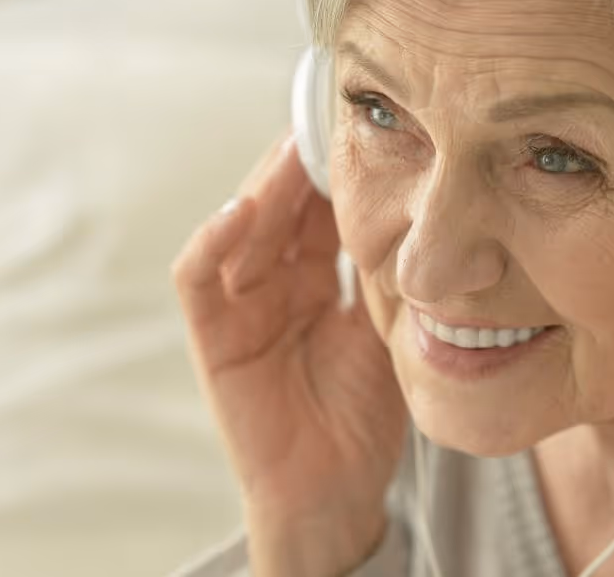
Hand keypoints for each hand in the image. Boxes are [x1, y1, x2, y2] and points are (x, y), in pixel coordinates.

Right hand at [171, 134, 406, 573]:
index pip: (321, 207)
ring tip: (293, 155)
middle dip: (302, 166)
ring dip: (264, 189)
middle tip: (328, 124)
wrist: (336, 490)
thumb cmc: (365, 415)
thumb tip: (415, 207)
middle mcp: (275, 282)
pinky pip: (198, 280)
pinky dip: (213, 242)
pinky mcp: (212, 337)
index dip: (337, 169)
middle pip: (281, 207)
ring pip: (240, 229)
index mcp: (318, 277)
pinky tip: (243, 212)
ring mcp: (240, 306)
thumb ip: (385, 274)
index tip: (365, 130)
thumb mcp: (388, 331)